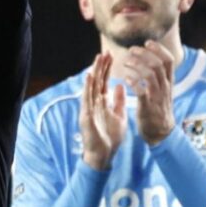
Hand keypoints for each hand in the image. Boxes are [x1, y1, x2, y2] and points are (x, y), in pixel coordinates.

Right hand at [79, 53, 126, 170]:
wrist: (104, 155)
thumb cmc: (110, 137)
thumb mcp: (119, 116)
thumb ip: (118, 101)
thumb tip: (119, 85)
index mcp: (102, 102)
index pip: (104, 81)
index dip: (107, 68)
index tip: (111, 55)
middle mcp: (93, 103)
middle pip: (97, 81)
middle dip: (101, 66)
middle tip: (105, 51)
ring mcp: (89, 108)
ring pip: (91, 86)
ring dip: (94, 72)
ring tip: (98, 58)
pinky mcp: (86, 116)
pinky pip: (87, 99)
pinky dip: (88, 87)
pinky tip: (90, 76)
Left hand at [122, 41, 175, 143]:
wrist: (161, 132)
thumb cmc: (159, 109)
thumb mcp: (164, 90)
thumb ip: (159, 76)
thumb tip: (152, 59)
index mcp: (169, 82)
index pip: (169, 60)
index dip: (159, 49)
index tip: (147, 42)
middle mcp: (165, 87)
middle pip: (157, 64)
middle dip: (144, 54)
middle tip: (131, 50)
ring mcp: (157, 97)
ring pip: (150, 74)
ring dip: (136, 65)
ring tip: (126, 62)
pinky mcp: (147, 106)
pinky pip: (141, 90)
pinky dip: (133, 81)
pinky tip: (125, 78)